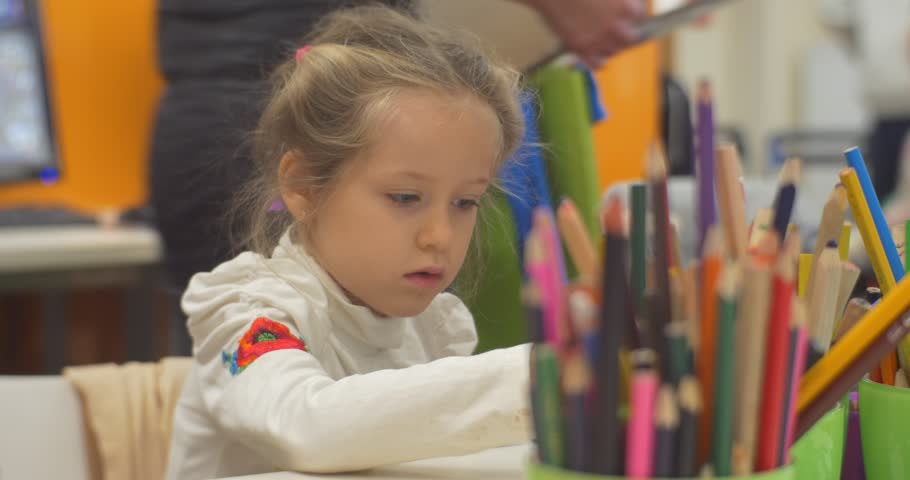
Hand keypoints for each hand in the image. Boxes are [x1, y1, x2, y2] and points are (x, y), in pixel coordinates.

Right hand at [523, 0, 645, 67]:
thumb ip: (618, 0)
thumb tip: (628, 8)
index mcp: (624, 7)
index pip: (638, 16)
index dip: (632, 13)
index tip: (627, 12)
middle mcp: (614, 27)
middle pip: (630, 39)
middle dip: (626, 33)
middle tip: (619, 29)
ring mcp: (597, 40)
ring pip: (614, 52)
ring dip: (611, 45)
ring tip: (603, 38)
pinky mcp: (580, 48)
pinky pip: (597, 64)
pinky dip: (599, 60)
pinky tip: (596, 53)